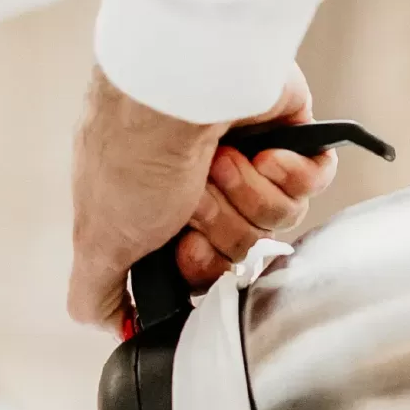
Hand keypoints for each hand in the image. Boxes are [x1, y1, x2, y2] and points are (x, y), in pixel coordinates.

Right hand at [67, 67, 338, 327]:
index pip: (205, 272)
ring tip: (222, 160)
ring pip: (279, 221)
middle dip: (222, 226)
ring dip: (248, 193)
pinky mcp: (289, 136)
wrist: (176, 88)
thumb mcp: (97, 242)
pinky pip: (314, 183)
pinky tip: (263, 150)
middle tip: (196, 195)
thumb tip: (105, 321)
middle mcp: (205, 185)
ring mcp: (249, 159)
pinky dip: (289, 171)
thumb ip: (95, 290)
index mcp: (163, 211)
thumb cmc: (133, 157)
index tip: (184, 248)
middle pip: (244, 249)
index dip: (202, 271)